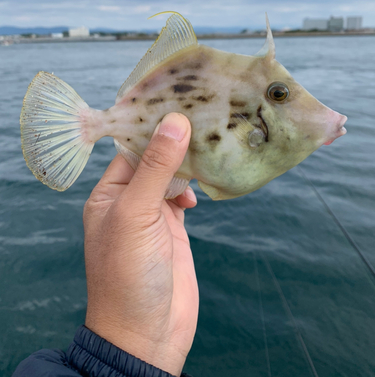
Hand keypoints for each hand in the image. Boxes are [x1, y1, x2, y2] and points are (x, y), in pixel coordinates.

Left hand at [83, 112, 198, 375]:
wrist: (147, 334)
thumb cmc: (128, 275)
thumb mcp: (137, 215)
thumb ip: (155, 169)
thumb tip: (174, 122)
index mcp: (109, 194)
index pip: (130, 148)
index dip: (151, 126)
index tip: (178, 101)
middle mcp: (129, 200)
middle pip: (153, 159)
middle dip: (175, 141)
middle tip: (203, 116)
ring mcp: (152, 214)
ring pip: (171, 176)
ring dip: (188, 163)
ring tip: (209, 145)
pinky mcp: (173, 229)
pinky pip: (183, 196)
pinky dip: (194, 186)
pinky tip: (203, 184)